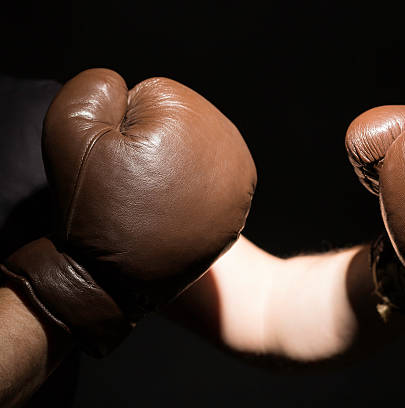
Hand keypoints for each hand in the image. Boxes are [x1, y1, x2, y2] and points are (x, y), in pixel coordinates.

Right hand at [0, 68, 256, 355]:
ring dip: (169, 170)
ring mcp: (241, 177)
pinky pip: (204, 183)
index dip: (120, 129)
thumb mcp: (72, 135)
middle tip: (134, 189)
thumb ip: (96, 90)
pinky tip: (170, 214)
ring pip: (190, 153)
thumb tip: (124, 88)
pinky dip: (185, 192)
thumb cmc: (97, 214)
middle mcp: (229, 142)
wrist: (125, 286)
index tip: (119, 167)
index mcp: (191, 116)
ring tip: (151, 204)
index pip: (148, 97)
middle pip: (176, 125)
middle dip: (150, 147)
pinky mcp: (240, 205)